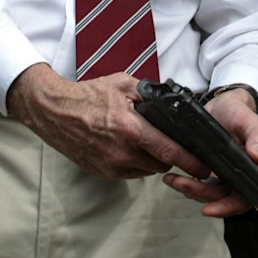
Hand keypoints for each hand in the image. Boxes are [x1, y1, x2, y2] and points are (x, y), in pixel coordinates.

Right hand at [7, 63, 210, 179]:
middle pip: (160, 164)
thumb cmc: (87, 95)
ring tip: (142, 140)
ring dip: (150, 159)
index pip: (168, 151)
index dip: (190, 161)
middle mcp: (121, 152)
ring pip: (145, 170)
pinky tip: (126, 145)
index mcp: (129, 129)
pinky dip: (134, 162)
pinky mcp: (102, 173)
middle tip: (168, 142)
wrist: (53, 111)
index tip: (204, 167)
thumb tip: (174, 100)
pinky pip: (129, 172)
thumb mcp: (121, 84)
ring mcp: (110, 166)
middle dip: (169, 156)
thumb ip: (149, 92)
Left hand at [161, 87, 257, 217]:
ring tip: (172, 180)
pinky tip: (174, 175)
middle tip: (181, 184)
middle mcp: (241, 175)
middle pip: (222, 197)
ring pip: (208, 192)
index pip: (247, 197)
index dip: (229, 207)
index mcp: (256, 170)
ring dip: (190, 189)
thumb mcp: (249, 120)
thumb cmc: (239, 112)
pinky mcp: (209, 168)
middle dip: (201, 194)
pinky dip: (187, 182)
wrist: (223, 104)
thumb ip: (257, 137)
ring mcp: (224, 173)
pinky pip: (199, 182)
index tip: (210, 208)